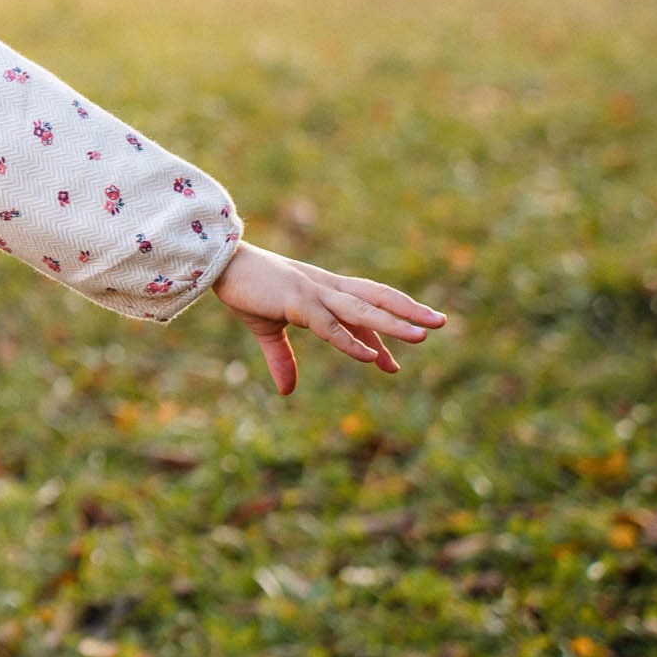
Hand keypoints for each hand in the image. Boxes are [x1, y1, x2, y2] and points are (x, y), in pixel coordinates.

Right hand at [211, 242, 449, 394]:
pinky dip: (351, 342)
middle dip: (408, 311)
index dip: (381, 335)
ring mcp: (313, 294)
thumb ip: (282, 358)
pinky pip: (330, 326)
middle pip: (376, 298)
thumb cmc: (243, 290)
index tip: (393, 364)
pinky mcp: (296, 302)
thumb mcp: (266, 329)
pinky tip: (372, 358)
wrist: (217, 264)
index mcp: (321, 290)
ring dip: (393, 323)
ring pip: (362, 310)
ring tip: (422, 335)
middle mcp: (325, 288)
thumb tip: (287, 391)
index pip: (361, 310)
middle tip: (439, 324)